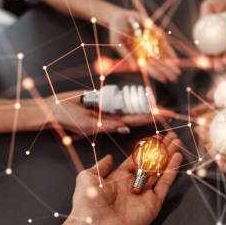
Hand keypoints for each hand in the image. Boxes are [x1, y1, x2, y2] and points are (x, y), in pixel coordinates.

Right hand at [44, 90, 171, 134]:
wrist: (53, 107)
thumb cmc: (67, 118)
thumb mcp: (87, 124)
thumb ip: (106, 125)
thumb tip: (125, 127)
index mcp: (110, 124)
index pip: (136, 120)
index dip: (151, 118)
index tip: (166, 118)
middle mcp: (112, 117)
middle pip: (137, 114)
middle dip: (153, 114)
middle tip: (172, 113)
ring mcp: (108, 108)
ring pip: (130, 106)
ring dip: (145, 106)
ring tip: (162, 106)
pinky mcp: (103, 99)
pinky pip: (119, 99)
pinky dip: (130, 98)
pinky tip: (142, 97)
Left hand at [45, 132, 183, 224]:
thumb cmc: (87, 206)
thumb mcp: (87, 177)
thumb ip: (101, 166)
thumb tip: (108, 157)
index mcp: (118, 179)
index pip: (137, 159)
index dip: (146, 147)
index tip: (156, 136)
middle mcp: (132, 186)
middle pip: (151, 163)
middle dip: (161, 149)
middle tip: (171, 137)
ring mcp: (144, 195)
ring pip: (160, 171)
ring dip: (169, 156)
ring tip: (177, 142)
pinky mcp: (153, 205)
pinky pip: (164, 185)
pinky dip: (171, 171)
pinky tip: (177, 158)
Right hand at [108, 9, 180, 82]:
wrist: (120, 17)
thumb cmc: (116, 30)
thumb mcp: (118, 43)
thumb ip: (126, 55)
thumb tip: (134, 68)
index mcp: (136, 56)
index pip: (147, 67)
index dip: (155, 73)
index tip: (163, 79)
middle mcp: (144, 52)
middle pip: (157, 64)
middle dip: (166, 71)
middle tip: (174, 78)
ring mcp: (150, 44)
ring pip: (162, 57)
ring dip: (170, 65)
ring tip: (178, 73)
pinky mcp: (155, 36)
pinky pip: (164, 46)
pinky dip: (170, 53)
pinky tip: (175, 60)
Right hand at [199, 0, 225, 69]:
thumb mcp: (209, 5)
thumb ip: (204, 16)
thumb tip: (199, 28)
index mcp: (210, 33)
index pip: (206, 48)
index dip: (205, 56)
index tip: (204, 61)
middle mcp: (221, 38)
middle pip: (217, 54)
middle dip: (216, 63)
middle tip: (215, 67)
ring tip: (224, 64)